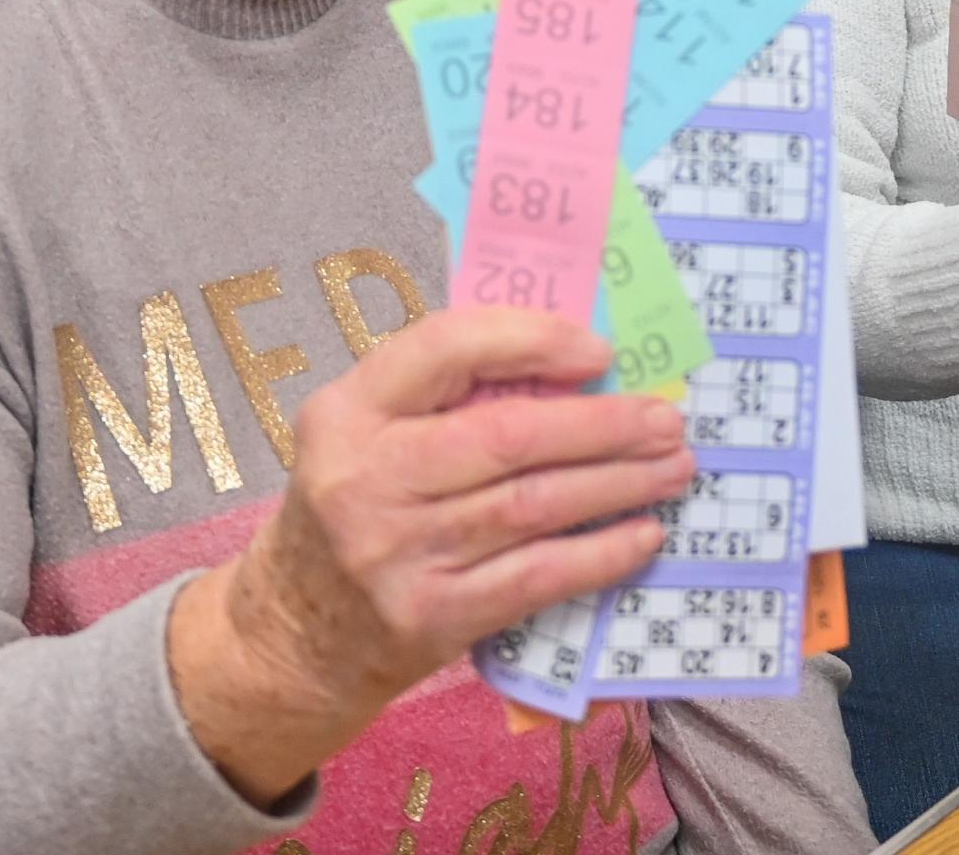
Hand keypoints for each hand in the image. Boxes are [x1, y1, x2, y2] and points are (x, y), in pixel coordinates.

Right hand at [170, 305, 691, 806]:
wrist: (297, 627)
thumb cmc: (352, 501)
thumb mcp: (363, 429)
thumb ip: (439, 393)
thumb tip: (566, 364)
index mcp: (347, 411)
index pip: (444, 349)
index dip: (529, 341)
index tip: (598, 350)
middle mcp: (367, 478)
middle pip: (506, 437)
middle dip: (601, 425)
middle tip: (665, 417)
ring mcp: (400, 552)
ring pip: (532, 506)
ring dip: (617, 483)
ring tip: (671, 466)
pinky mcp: (434, 616)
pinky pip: (538, 577)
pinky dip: (601, 553)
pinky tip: (643, 533)